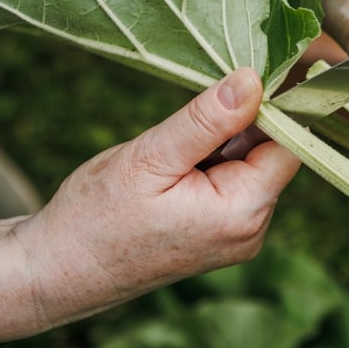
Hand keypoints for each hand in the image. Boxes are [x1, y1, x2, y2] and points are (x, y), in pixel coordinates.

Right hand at [12, 68, 299, 333]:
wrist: (59, 272)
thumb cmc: (96, 217)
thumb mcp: (151, 156)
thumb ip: (207, 120)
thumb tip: (254, 80)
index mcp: (243, 212)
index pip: (288, 145)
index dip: (274, 107)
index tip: (247, 75)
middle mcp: (252, 230)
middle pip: (271, 155)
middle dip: (240, 125)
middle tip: (191, 116)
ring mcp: (239, 236)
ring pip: (251, 166)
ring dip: (222, 144)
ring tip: (170, 152)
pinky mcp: (223, 235)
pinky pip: (233, 184)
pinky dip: (212, 163)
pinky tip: (173, 167)